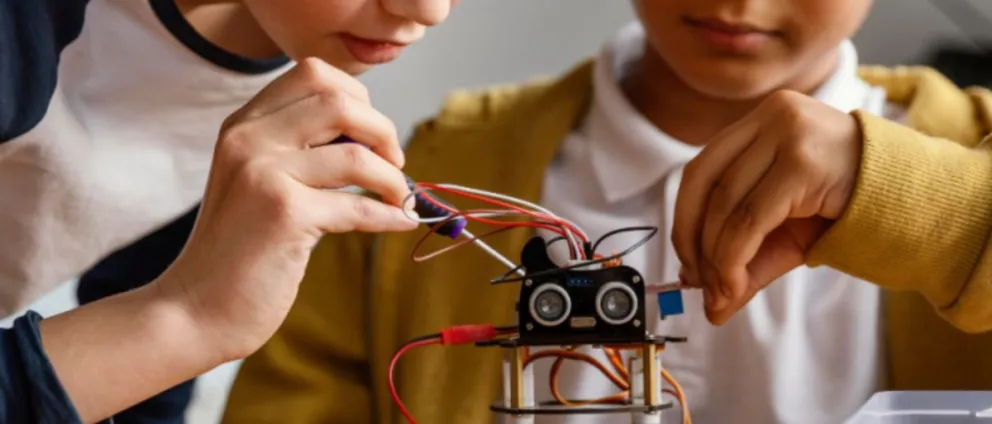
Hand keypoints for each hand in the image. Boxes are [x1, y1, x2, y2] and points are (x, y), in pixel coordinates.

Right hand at [153, 57, 416, 359]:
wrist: (194, 309)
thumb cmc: (240, 250)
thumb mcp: (259, 182)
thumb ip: (301, 150)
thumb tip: (377, 137)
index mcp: (244, 124)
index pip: (314, 73)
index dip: (359, 98)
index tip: (372, 137)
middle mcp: (248, 138)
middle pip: (340, 100)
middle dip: (383, 131)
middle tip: (395, 167)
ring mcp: (263, 173)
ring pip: (358, 154)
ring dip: (394, 179)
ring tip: (400, 200)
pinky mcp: (283, 214)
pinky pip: (359, 205)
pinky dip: (391, 215)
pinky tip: (401, 223)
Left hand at [672, 90, 861, 324]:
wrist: (915, 200)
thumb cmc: (846, 207)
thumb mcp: (787, 232)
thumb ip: (745, 259)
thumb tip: (711, 306)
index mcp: (760, 121)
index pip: (701, 170)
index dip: (684, 219)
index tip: (686, 263)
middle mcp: (772, 116)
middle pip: (705, 182)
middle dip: (693, 239)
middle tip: (697, 282)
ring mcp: (788, 133)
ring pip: (726, 203)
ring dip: (715, 257)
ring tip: (721, 292)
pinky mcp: (802, 161)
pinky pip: (750, 217)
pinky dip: (733, 256)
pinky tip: (735, 283)